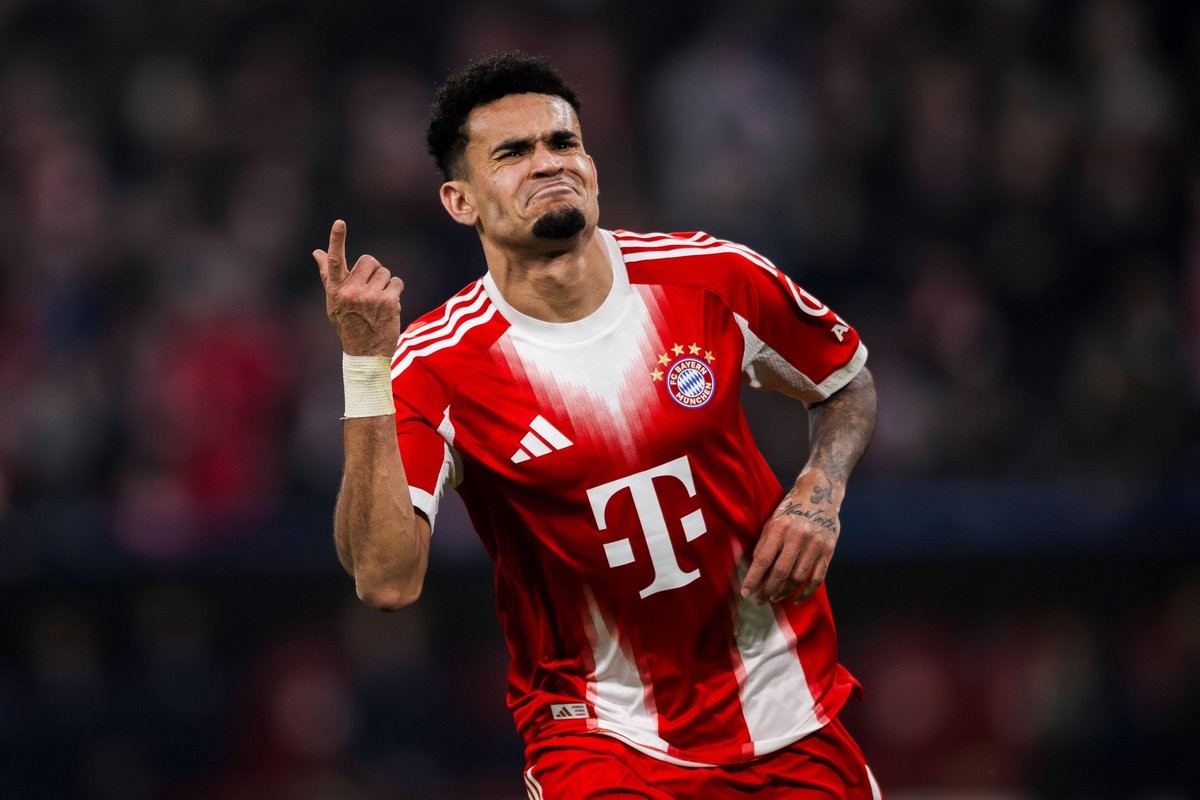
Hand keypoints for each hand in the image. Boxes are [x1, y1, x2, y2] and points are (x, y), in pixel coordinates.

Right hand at [313, 219, 404, 355]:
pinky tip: (388, 306)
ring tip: (378, 302)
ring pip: (385, 272)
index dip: (337, 239)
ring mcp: (371, 297)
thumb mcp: (333, 301)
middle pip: (369, 260)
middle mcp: (352, 292)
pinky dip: (396, 291)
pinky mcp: (388, 302)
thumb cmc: (348, 324)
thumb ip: (327, 275)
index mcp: (336, 289)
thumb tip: (317, 252)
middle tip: (370, 288)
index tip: (340, 222)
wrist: (365, 354)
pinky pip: (397, 282)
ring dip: (385, 283)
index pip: (335, 260)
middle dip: (373, 270)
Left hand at [740, 470, 843, 604]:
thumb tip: (754, 569)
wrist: (820, 493)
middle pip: (781, 572)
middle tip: (760, 600)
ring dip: (784, 591)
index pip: (763, 559)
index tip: (746, 593)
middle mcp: (798, 536)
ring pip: (798, 577)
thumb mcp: (773, 520)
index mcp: (779, 527)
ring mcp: (815, 544)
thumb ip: (764, 544)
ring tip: (775, 597)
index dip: (753, 579)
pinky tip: (796, 599)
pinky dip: (806, 592)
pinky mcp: (828, 551)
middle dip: (768, 589)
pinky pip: (817, 578)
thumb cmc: (791, 509)